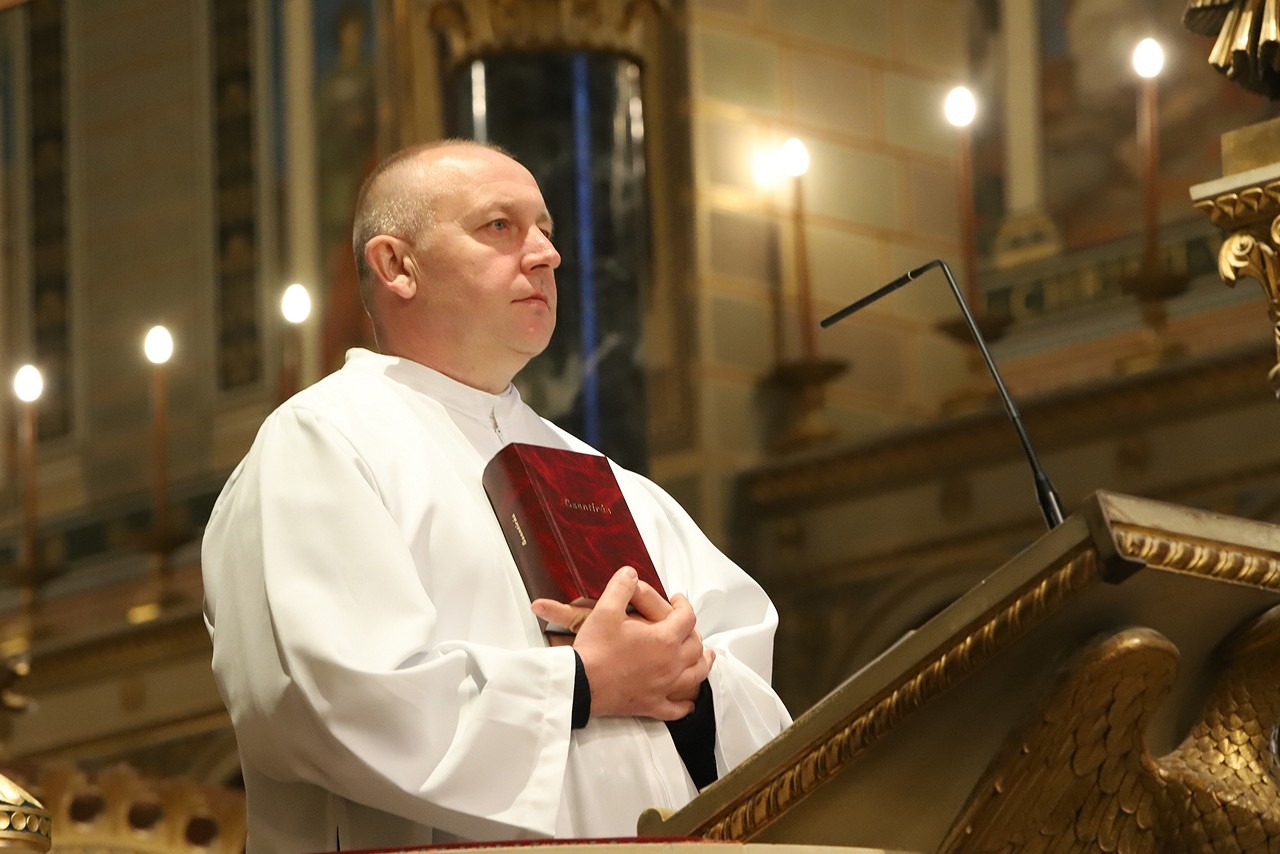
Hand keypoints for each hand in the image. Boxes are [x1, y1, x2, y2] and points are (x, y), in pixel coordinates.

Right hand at [532, 567, 713, 719]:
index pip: (687, 617)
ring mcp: (664, 687)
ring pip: (695, 675)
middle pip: (696, 645)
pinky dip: (685, 705)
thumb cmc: (595, 649)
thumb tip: (631, 573)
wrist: (580, 684)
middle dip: (694, 631)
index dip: (684, 605)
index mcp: (664, 639)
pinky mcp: (652, 705)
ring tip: (705, 656)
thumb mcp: (606, 609)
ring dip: (702, 663)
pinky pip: (676, 708)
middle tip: (686, 625)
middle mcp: (671, 664)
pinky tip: (687, 703)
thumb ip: (622, 587)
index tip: (677, 600)